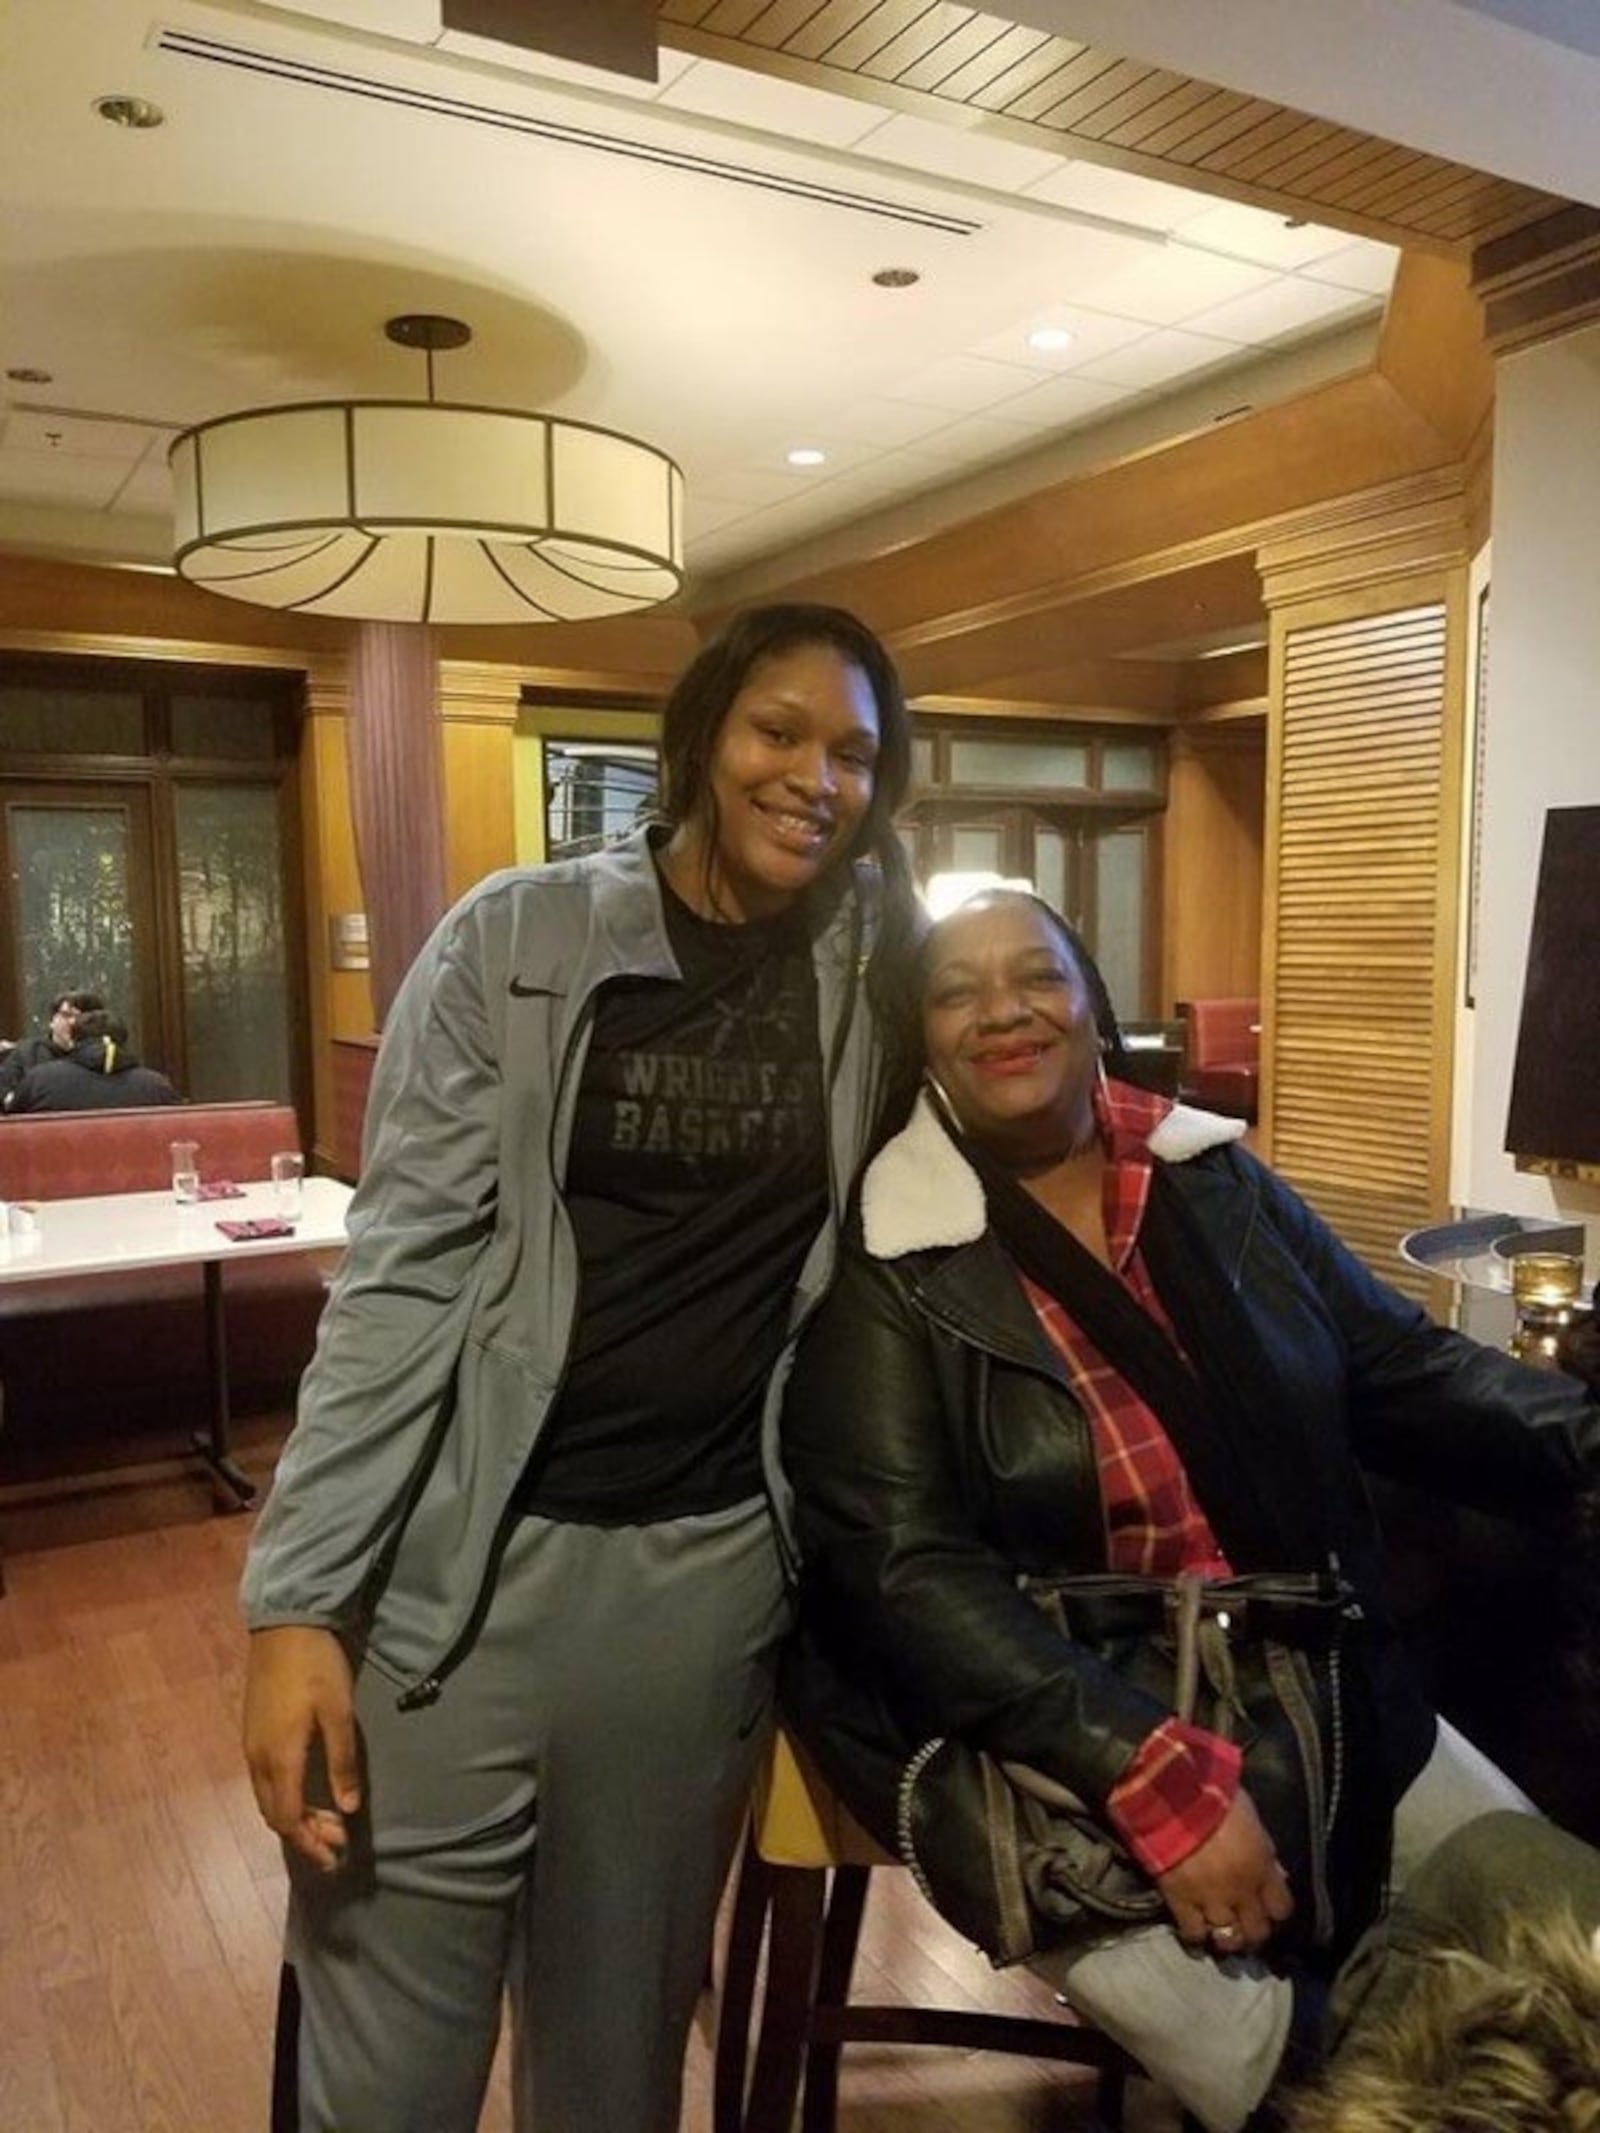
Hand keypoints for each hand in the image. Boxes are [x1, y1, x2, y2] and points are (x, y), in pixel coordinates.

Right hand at [243, 1625, 360, 1871]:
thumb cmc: (316, 1667)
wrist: (283, 1625)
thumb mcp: (339, 1712)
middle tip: (337, 1844)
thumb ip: (343, 1762)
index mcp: (280, 1758)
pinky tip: (306, 1793)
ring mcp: (251, 1746)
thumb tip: (348, 1809)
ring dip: (295, 1818)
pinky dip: (285, 1798)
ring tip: (327, 1823)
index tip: (334, 1858)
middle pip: (275, 1815)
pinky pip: (264, 1782)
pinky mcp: (252, 1732)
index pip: (288, 1819)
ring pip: (267, 1799)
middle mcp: (258, 1760)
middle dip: (304, 1837)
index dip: (310, 1844)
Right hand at [1155, 1788, 1293, 1954]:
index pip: (1282, 1909)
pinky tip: (1195, 1928)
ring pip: (1227, 1938)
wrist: (1172, 1793)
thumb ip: (1263, 1850)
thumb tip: (1275, 1873)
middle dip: (1253, 1930)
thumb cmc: (1215, 1796)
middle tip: (1243, 1922)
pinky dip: (1196, 1936)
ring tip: (1219, 1928)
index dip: (1275, 1910)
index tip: (1267, 1905)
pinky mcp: (1180, 1900)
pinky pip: (1193, 1933)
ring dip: (1226, 1935)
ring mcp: (1210, 1899)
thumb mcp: (1251, 1819)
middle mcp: (1240, 1891)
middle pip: (1257, 1931)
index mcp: (1261, 1868)